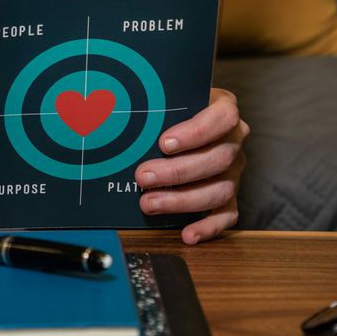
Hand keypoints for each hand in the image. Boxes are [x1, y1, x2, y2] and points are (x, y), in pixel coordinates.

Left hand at [134, 88, 247, 244]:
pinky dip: (208, 227)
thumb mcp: (163, 101)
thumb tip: (102, 110)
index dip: (196, 132)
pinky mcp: (229, 195)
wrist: (180, 124)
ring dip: (183, 200)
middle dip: (177, 171)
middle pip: (218, 158)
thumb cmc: (170, 112)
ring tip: (149, 203)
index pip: (223, 118)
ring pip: (220, 189)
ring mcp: (233, 171)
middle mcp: (234, 141)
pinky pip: (227, 215)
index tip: (164, 143)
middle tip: (143, 176)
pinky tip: (187, 234)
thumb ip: (150, 105)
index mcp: (224, 111)